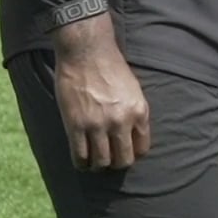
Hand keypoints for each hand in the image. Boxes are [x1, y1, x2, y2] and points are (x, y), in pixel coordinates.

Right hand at [51, 18, 150, 171]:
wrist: (87, 53)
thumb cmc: (111, 68)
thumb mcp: (134, 90)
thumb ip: (134, 113)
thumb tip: (131, 135)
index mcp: (139, 112)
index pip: (142, 148)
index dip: (132, 153)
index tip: (124, 151)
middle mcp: (121, 121)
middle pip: (123, 160)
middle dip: (116, 163)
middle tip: (109, 159)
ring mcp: (98, 125)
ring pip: (101, 162)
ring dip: (98, 165)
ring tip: (94, 161)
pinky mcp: (76, 126)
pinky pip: (80, 156)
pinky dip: (81, 163)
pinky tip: (81, 160)